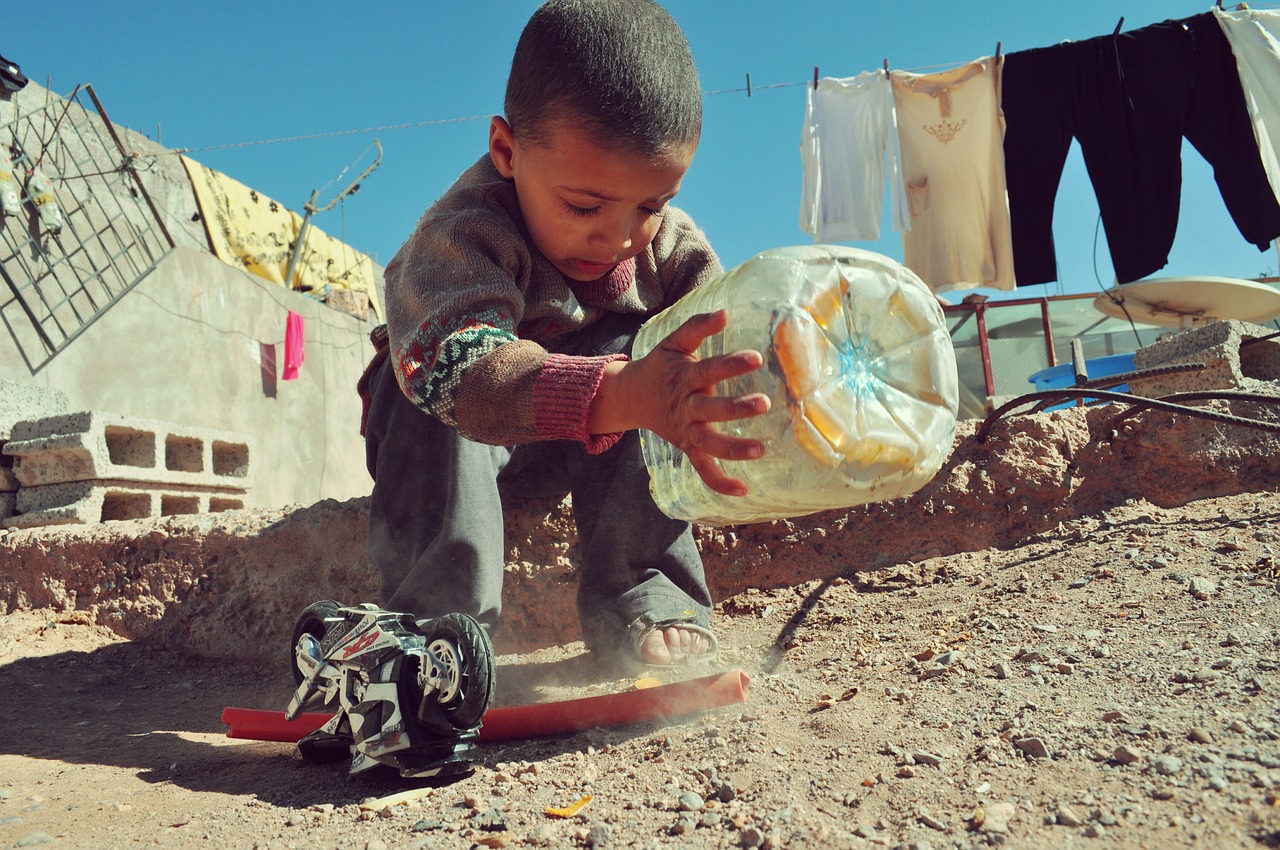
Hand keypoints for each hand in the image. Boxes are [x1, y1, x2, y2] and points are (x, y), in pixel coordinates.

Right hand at [591, 309, 769, 495]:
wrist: (630, 396)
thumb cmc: (661, 366)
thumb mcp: (673, 342)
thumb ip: (697, 327)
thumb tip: (725, 312)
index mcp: (684, 378)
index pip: (709, 370)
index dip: (730, 364)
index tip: (755, 358)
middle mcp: (685, 406)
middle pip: (710, 409)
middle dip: (735, 407)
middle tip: (763, 403)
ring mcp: (686, 430)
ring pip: (708, 444)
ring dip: (732, 449)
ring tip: (760, 450)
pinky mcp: (687, 447)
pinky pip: (702, 468)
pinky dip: (718, 481)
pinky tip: (743, 490)